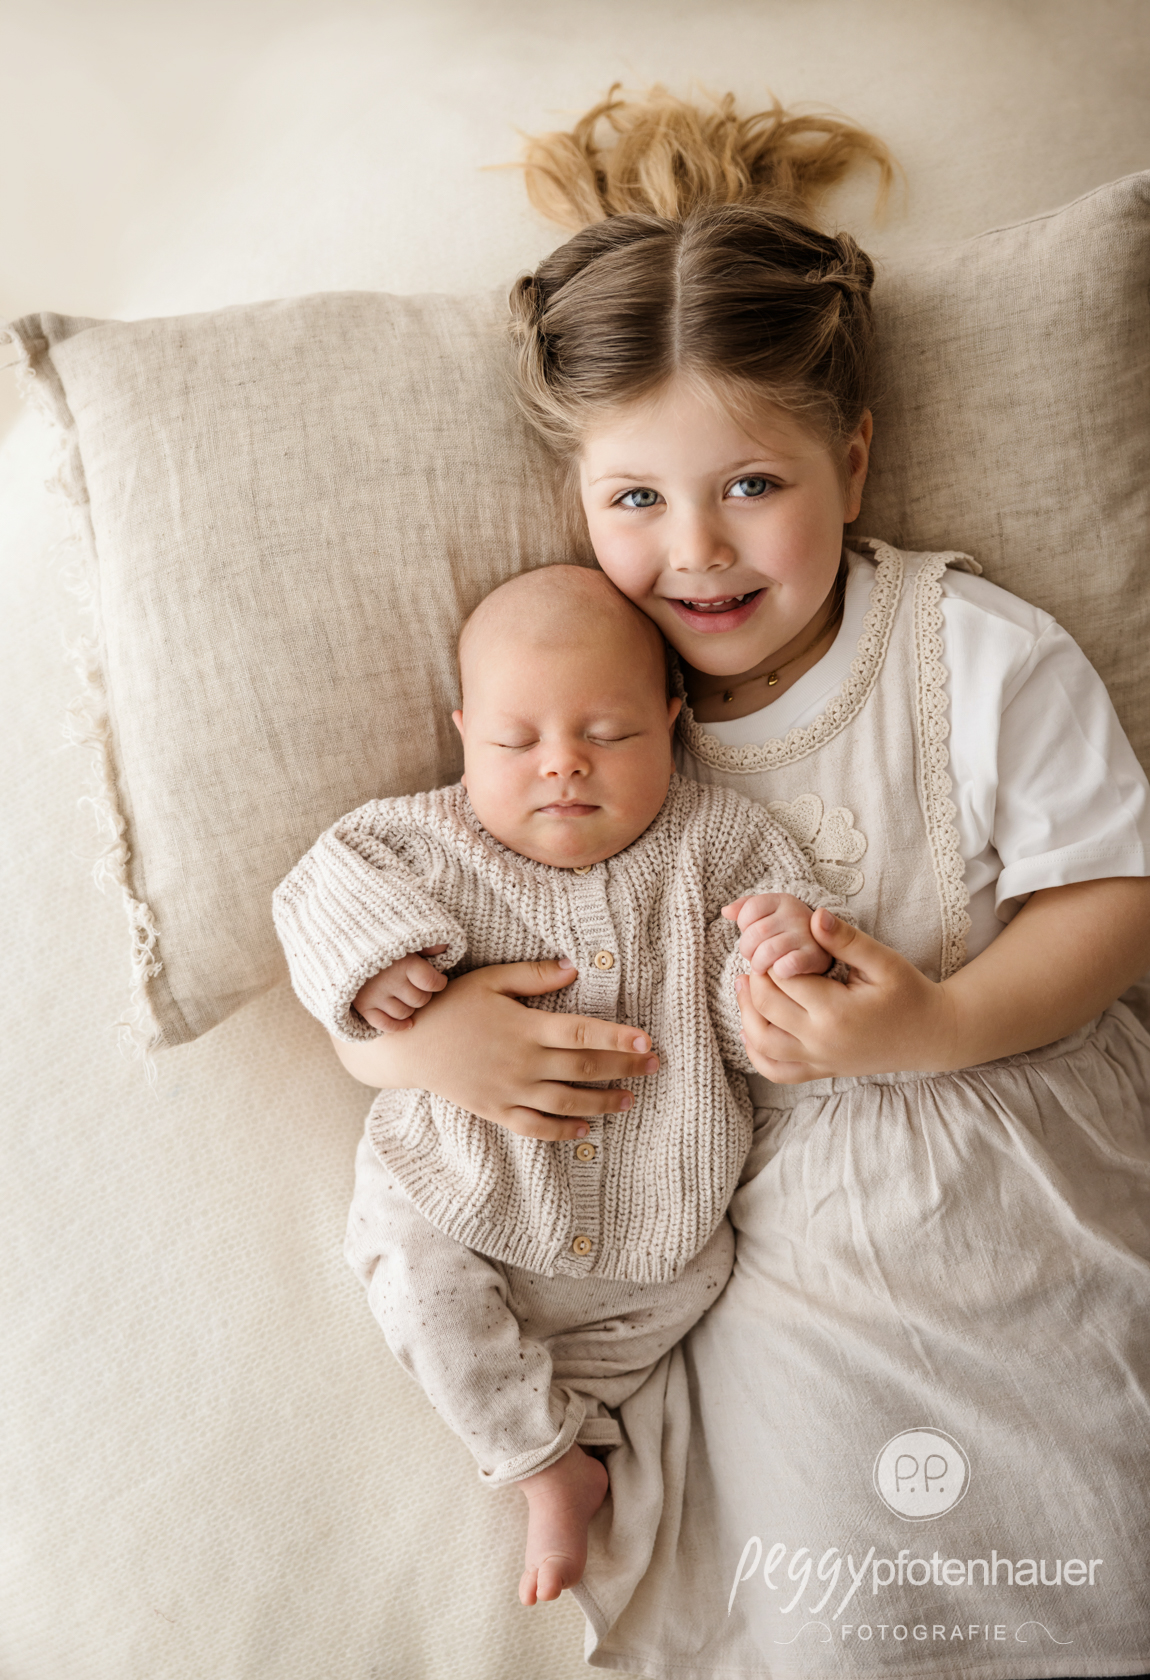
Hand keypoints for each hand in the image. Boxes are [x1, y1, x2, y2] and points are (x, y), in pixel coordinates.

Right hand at [329, 958, 659, 1140]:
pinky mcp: (496, 1110)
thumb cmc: (450, 1004)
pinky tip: (585, 1129)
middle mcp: (523, 1061)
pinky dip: (563, 1131)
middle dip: (624, 1068)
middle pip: (584, 1068)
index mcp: (526, 1026)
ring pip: (567, 1102)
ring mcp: (510, 1089)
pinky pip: (535, 1126)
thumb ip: (533, 975)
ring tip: (629, 1099)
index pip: (583, 1032)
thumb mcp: (490, 979)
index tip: (647, 1041)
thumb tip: (574, 969)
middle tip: (654, 1066)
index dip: (618, 1038)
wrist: (409, 1044)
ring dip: (603, 1101)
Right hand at [353, 945, 448, 1032]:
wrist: (344, 942)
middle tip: (419, 985)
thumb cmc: (381, 937)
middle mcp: (389, 981)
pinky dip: (398, 1026)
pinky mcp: (362, 1005)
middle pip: (420, 1000)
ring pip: (404, 1013)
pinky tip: (408, 1023)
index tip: (438, 979)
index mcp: (403, 962)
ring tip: (407, 995)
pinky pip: (385, 1025)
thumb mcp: (405, 935)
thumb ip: (426, 943)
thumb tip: (445, 949)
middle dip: (424, 994)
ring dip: (410, 1007)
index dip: (439, 982)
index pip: (431, 982)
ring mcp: (375, 996)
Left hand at [723, 892, 832, 978]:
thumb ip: (745, 908)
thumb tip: (726, 911)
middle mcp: (796, 914)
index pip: (749, 909)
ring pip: (767, 951)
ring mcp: (806, 935)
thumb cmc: (787, 931)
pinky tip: (778, 972)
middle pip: (755, 932)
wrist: (825, 947)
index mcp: (783, 901)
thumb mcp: (768, 913)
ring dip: (759, 963)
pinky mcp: (814, 957)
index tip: (750, 935)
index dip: (743, 926)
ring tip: (762, 968)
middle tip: (753, 957)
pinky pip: (788, 964)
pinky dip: (778, 971)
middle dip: (747, 949)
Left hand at [735, 908, 956, 1081]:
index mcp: (835, 1011)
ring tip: (746, 985)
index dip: (771, 956)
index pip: (782, 979)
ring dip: (746, 1013)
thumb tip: (814, 916)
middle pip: (765, 1007)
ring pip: (762, 1043)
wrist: (931, 1035)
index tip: (773, 941)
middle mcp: (821, 1041)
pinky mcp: (821, 1071)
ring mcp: (819, 1060)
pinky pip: (776, 1071)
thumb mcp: (884, 961)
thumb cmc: (910, 993)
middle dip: (754, 979)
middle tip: (757, 958)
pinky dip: (756, 1053)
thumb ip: (846, 940)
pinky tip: (752, 1028)